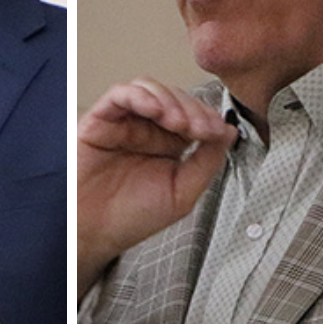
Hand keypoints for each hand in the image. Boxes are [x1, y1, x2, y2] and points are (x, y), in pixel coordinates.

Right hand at [77, 77, 235, 298]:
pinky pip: (120, 95)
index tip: (218, 130)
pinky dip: (140, 96)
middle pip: (176, 98)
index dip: (208, 117)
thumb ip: (207, 162)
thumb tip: (229, 132)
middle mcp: (148, 129)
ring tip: (178, 121)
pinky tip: (154, 109)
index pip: (194, 114)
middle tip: (201, 128)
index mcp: (170, 143)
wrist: (94, 234)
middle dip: (193, 110)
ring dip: (170, 100)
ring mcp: (125, 122)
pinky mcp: (101, 120)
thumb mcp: (182, 193)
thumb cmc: (131, 217)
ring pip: (150, 89)